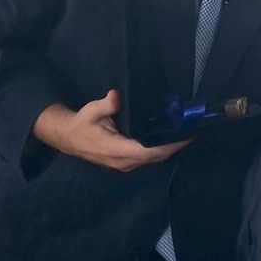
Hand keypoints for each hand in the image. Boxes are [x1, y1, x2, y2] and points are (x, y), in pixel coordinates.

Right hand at [32, 90, 189, 170]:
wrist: (69, 138)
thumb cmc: (81, 123)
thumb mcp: (90, 111)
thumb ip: (105, 105)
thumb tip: (115, 96)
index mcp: (114, 149)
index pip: (145, 152)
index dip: (165, 147)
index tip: (182, 138)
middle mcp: (122, 161)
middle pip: (153, 157)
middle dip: (173, 147)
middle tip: (191, 133)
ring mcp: (124, 164)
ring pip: (151, 160)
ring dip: (168, 150)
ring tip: (185, 135)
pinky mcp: (125, 163)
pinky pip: (147, 159)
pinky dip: (160, 151)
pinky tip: (170, 140)